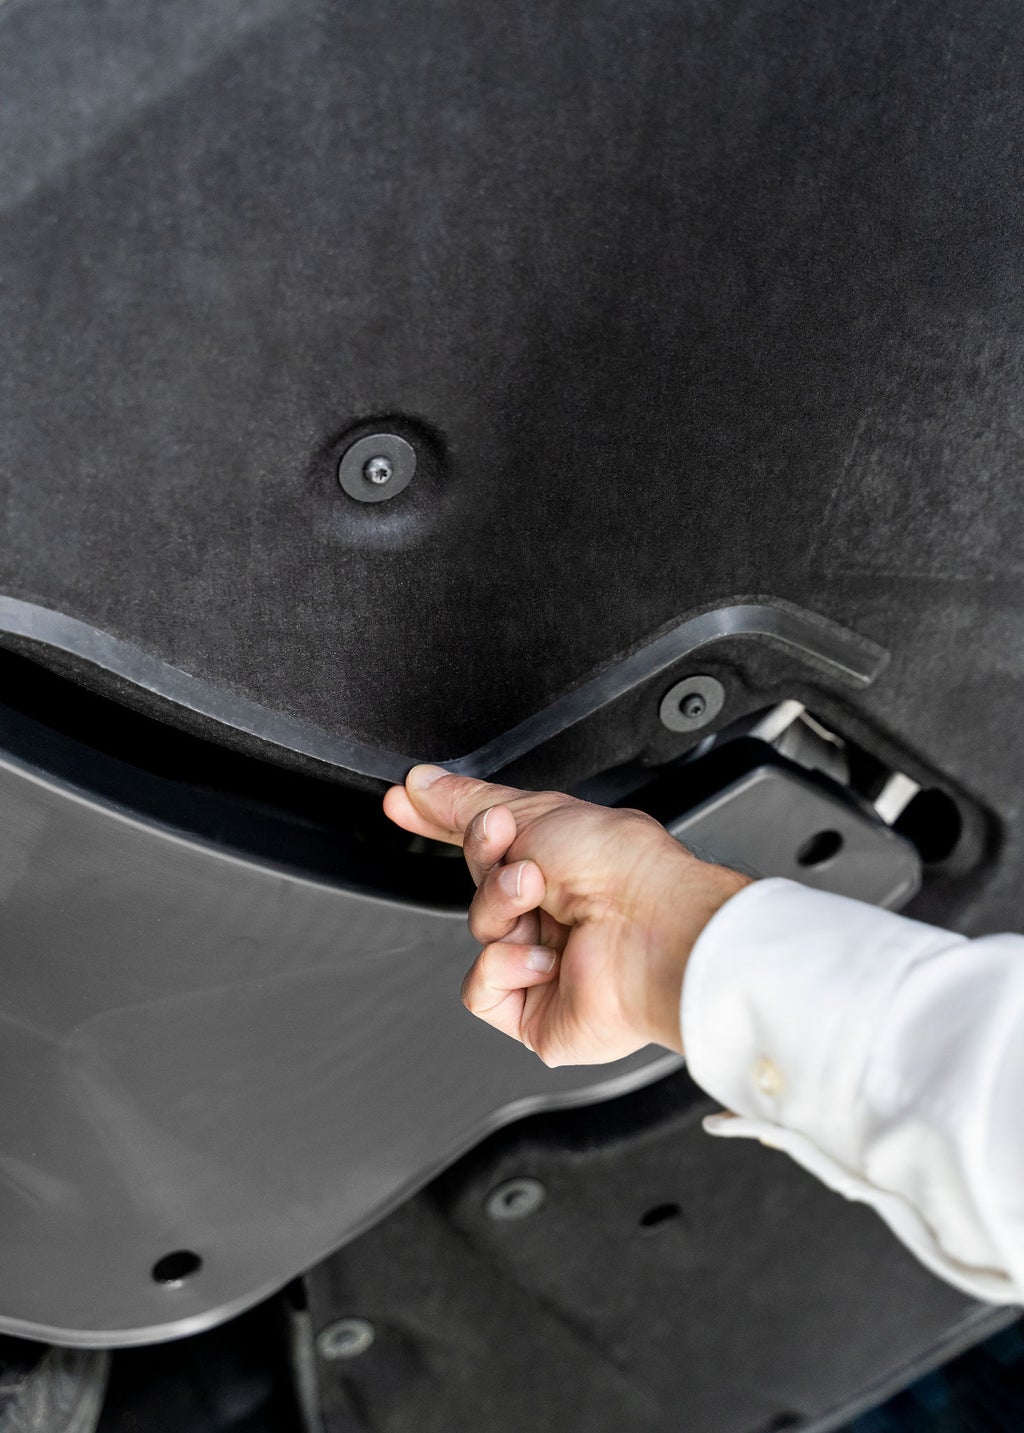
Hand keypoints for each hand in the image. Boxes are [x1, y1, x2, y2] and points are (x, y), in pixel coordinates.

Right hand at [383, 765, 750, 1066]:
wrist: (647, 923)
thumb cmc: (619, 866)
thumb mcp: (532, 810)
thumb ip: (466, 801)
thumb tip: (421, 784)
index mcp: (565, 861)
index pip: (488, 843)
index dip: (443, 822)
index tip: (403, 803)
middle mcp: (558, 912)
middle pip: (479, 882)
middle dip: (484, 856)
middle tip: (504, 839)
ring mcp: (547, 964)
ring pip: (479, 932)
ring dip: (498, 907)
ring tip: (535, 895)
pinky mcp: (537, 1014)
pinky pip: (480, 989)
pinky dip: (503, 967)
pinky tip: (542, 959)